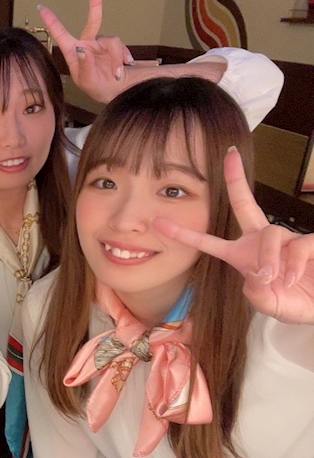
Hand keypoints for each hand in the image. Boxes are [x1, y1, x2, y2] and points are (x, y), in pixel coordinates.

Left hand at [38, 0, 133, 102]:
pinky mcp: (114, 47)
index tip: (41, 8)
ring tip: (116, 74)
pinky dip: (122, 59)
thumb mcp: (87, 82)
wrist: (115, 93)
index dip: (51, 21)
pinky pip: (120, 47)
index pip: (61, 34)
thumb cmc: (96, 88)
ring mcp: (102, 44)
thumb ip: (85, 66)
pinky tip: (122, 69)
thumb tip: (82, 48)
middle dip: (95, 1)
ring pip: (112, 41)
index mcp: (73, 53)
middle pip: (93, 19)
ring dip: (115, 58)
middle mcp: (87, 44)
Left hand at [156, 147, 313, 324]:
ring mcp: (287, 238)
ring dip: (269, 259)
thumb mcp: (267, 303)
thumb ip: (255, 293)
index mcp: (242, 254)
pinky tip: (293, 278)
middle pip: (245, 203)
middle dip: (236, 178)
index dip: (185, 234)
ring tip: (275, 279)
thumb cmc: (294, 302)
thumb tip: (257, 274)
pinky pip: (297, 246)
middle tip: (230, 155)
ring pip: (270, 235)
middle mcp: (262, 240)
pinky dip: (293, 265)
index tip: (159, 223)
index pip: (209, 242)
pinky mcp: (310, 242)